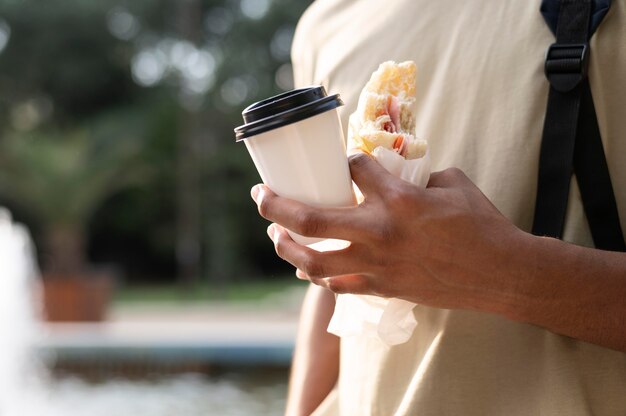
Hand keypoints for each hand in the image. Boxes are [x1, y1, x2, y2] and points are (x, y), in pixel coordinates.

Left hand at [251, 152, 525, 310]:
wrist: (500, 273)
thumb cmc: (482, 224)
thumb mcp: (453, 184)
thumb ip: (418, 177)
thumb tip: (401, 176)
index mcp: (398, 197)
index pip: (354, 167)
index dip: (346, 160)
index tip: (345, 162)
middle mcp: (379, 230)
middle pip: (310, 217)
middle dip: (275, 204)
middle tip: (259, 195)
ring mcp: (377, 263)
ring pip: (313, 260)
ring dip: (286, 246)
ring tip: (275, 234)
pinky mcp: (382, 287)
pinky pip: (338, 284)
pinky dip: (319, 275)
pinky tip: (309, 268)